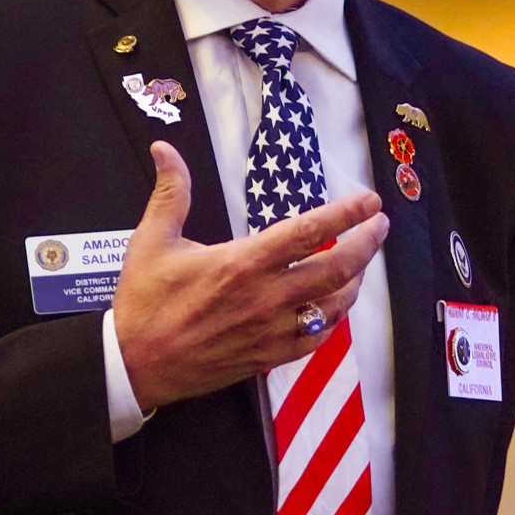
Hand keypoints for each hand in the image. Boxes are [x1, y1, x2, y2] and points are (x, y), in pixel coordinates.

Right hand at [116, 141, 388, 410]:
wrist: (134, 365)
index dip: (346, 214)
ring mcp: (271, 331)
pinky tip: (336, 305)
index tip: (369, 201)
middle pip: (336, 269)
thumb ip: (171, 193)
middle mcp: (265, 297)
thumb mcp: (151, 240)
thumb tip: (164, 149)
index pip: (308, 232)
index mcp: (241, 263)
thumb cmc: (144, 302)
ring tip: (363, 262)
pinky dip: (334, 318)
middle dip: (366, 244)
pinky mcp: (269, 357)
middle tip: (380, 226)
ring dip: (355, 280)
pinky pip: (317, 338)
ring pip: (334, 306)